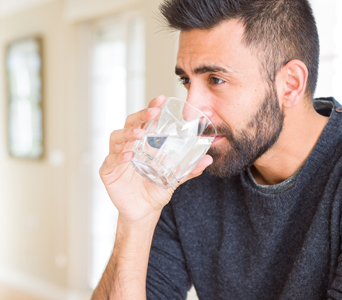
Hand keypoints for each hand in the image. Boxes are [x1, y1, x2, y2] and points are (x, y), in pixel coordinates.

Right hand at [99, 95, 212, 223]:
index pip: (146, 121)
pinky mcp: (108, 171)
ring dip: (128, 134)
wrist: (145, 211)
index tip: (161, 99)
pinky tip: (129, 155)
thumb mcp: (175, 178)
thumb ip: (190, 169)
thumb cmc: (156, 189)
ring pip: (117, 138)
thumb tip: (208, 159)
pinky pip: (111, 160)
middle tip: (153, 113)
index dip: (152, 108)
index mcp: (143, 143)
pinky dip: (119, 156)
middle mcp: (128, 145)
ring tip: (139, 134)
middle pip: (130, 124)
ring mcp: (117, 157)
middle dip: (140, 116)